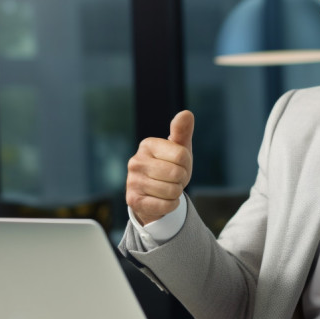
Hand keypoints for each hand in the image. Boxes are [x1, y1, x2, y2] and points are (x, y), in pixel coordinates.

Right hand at [125, 110, 193, 224]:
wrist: (155, 195)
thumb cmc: (170, 168)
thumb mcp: (179, 149)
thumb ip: (182, 131)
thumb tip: (186, 113)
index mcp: (147, 145)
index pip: (182, 155)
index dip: (186, 164)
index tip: (178, 165)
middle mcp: (136, 161)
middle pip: (177, 173)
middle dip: (181, 179)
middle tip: (172, 179)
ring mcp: (132, 181)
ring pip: (172, 191)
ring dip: (175, 193)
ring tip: (166, 189)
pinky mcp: (133, 200)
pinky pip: (166, 205)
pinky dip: (170, 205)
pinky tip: (162, 200)